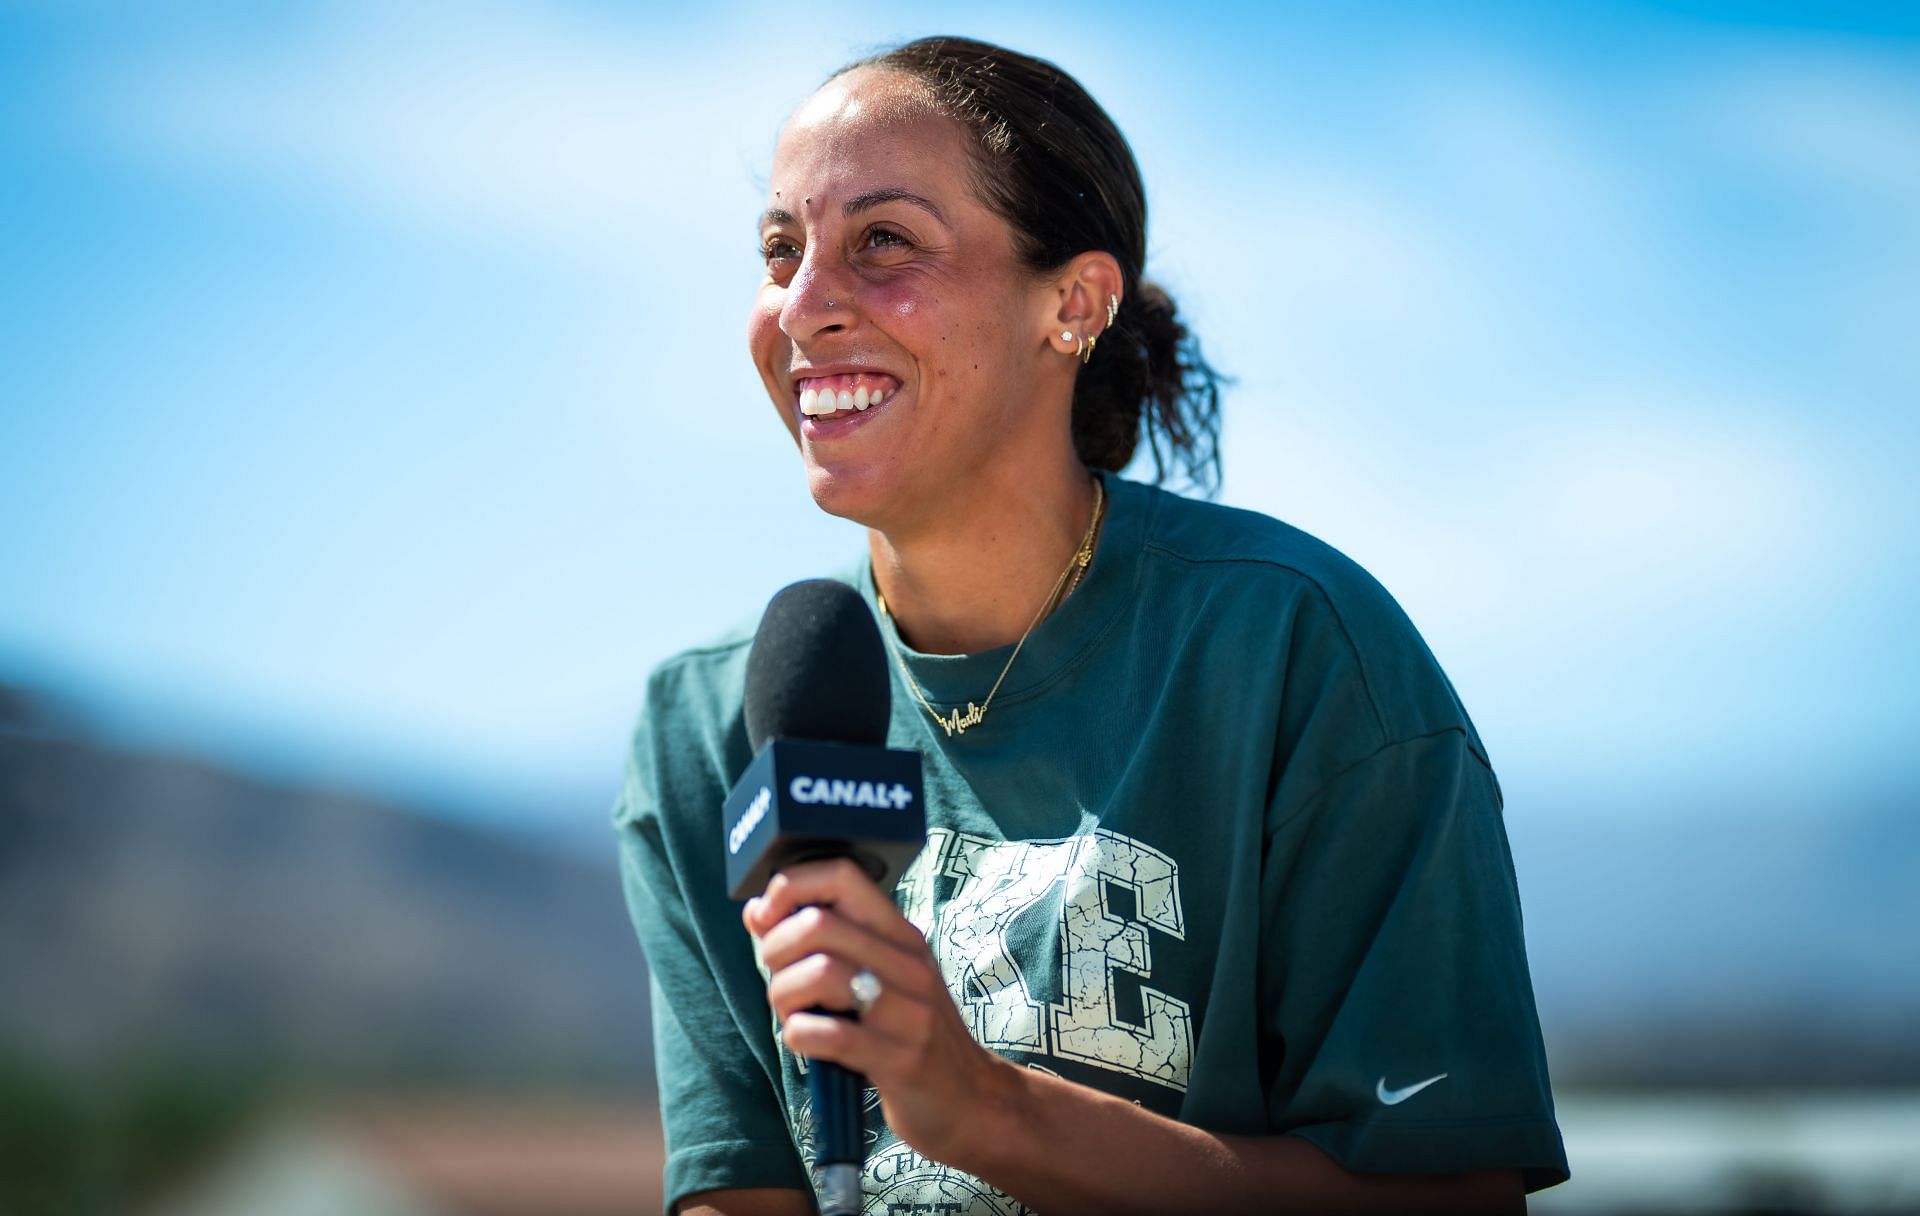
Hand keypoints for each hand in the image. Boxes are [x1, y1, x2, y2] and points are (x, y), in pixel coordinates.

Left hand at [742, 857, 1015, 1165]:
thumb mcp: (879, 977)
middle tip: (780, 980)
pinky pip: (831, 1034)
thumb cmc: (909, 1034)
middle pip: (820, 924)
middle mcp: (909, 964)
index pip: (843, 876)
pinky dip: (801, 1034)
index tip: (768, 915)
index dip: (792, 885)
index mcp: (902, 936)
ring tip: (793, 1014)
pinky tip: (806, 1040)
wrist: (970, 1099)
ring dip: (785, 995)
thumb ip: (822, 943)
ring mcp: (909, 1011)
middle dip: (776, 950)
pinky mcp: (900, 1058)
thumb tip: (757, 910)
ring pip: (821, 973)